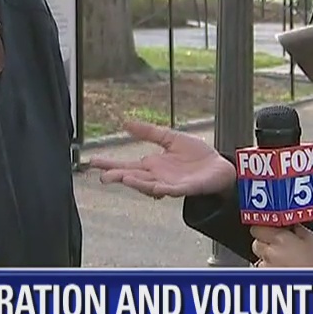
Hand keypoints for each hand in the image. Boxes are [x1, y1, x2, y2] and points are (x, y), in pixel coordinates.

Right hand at [90, 121, 235, 198]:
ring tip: (122, 177)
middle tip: (102, 176)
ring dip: (135, 182)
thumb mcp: (170, 138)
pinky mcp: (183, 188)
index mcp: (152, 165)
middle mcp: (156, 177)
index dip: (110, 164)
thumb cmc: (196, 155)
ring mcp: (169, 184)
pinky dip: (159, 189)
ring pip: (148, 185)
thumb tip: (125, 123)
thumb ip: (149, 132)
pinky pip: (169, 190)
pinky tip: (151, 186)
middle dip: (117, 177)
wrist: (219, 166)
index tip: (93, 162)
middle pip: (132, 177)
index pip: (126, 165)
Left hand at [250, 225, 312, 267]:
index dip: (263, 229)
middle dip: (265, 243)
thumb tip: (289, 223)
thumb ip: (296, 228)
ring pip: (259, 257)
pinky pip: (262, 269)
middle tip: (279, 246)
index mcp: (280, 238)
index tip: (269, 230)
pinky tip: (282, 269)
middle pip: (257, 242)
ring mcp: (266, 266)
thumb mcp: (311, 239)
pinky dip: (269, 268)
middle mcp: (270, 252)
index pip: (257, 228)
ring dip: (267, 257)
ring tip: (284, 261)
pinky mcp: (265, 278)